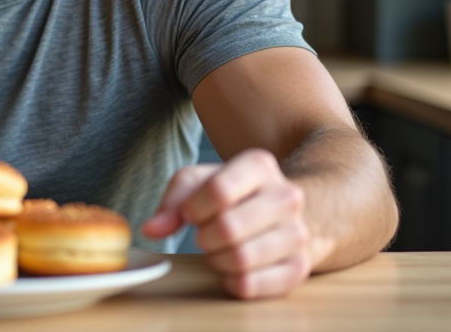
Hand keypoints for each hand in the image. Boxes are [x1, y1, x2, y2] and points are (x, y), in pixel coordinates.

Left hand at [142, 148, 309, 298]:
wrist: (281, 213)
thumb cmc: (232, 194)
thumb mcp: (198, 182)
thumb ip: (173, 200)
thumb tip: (151, 229)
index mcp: (260, 165)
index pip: (218, 190)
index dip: (193, 209)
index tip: (191, 215)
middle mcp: (286, 197)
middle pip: (229, 228)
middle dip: (204, 238)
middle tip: (204, 235)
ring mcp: (297, 234)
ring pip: (241, 260)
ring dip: (217, 261)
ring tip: (219, 251)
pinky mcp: (299, 268)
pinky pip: (251, 285)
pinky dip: (231, 281)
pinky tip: (232, 269)